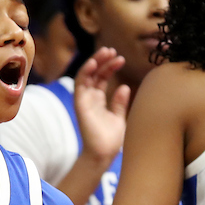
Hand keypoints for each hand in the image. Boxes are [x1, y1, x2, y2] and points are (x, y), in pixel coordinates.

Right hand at [74, 47, 129, 165]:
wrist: (104, 153)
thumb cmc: (111, 139)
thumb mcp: (119, 117)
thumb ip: (119, 103)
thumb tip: (124, 86)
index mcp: (99, 100)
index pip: (102, 78)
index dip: (110, 66)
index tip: (121, 58)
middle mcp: (90, 98)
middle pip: (94, 73)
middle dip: (103, 60)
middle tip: (112, 50)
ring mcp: (84, 100)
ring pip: (86, 75)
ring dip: (95, 61)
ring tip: (106, 52)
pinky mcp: (80, 104)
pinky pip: (79, 84)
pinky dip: (85, 72)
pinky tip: (93, 63)